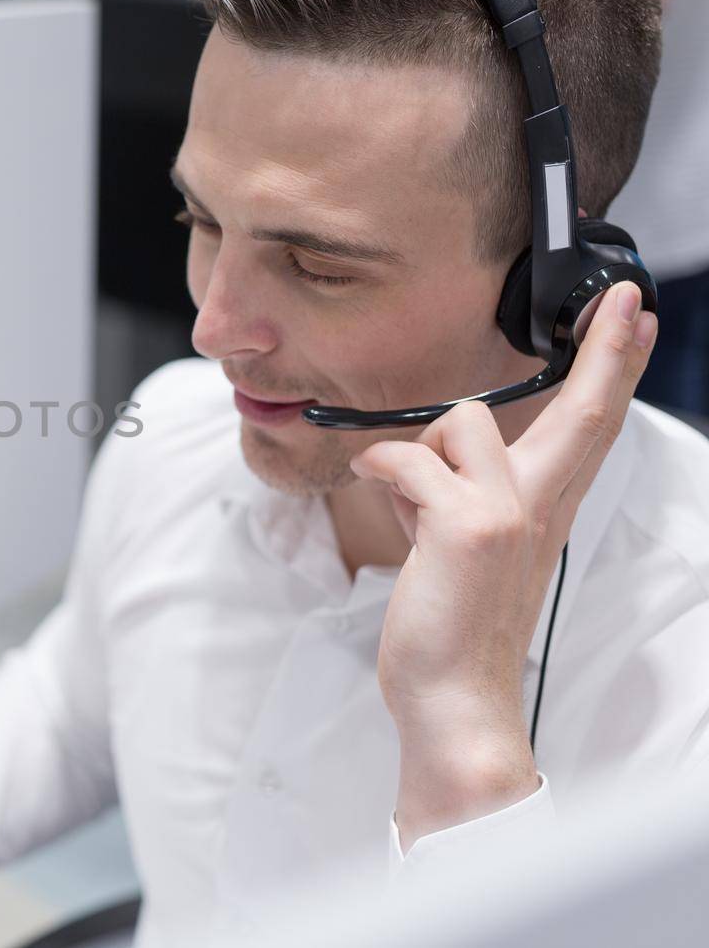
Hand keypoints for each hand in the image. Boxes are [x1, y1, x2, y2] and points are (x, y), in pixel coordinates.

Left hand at [350, 281, 657, 849]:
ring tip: (406, 500)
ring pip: (463, 420)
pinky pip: (408, 459)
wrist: (454, 700)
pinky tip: (374, 488)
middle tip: (625, 302)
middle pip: (582, 414)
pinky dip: (379, 468)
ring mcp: (508, 514)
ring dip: (418, 449)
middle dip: (605, 352)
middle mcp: (537, 507)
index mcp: (540, 511)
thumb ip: (445, 498)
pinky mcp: (468, 526)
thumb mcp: (454, 550)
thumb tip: (411, 464)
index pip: (585, 429)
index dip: (609, 369)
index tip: (630, 318)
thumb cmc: (448, 629)